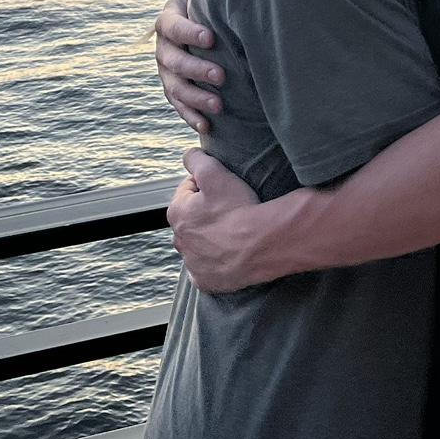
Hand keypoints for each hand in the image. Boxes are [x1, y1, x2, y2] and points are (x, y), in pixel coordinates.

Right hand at [155, 0, 224, 135]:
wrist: (196, 29)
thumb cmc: (203, 5)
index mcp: (168, 20)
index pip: (173, 27)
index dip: (190, 33)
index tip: (211, 38)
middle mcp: (162, 48)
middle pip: (173, 62)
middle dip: (197, 70)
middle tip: (222, 77)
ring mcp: (166, 72)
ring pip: (174, 88)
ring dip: (195, 98)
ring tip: (219, 106)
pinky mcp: (173, 92)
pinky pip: (178, 107)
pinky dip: (191, 116)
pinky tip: (206, 127)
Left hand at [168, 149, 264, 291]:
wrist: (262, 244)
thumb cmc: (238, 208)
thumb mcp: (215, 172)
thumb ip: (196, 159)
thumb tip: (189, 156)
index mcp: (177, 213)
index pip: (188, 190)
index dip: (207, 185)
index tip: (224, 190)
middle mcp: (179, 241)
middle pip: (192, 218)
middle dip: (207, 212)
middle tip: (231, 209)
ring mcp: (192, 264)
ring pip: (199, 244)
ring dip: (211, 237)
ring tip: (233, 230)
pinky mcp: (206, 281)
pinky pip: (207, 268)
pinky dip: (215, 261)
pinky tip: (229, 252)